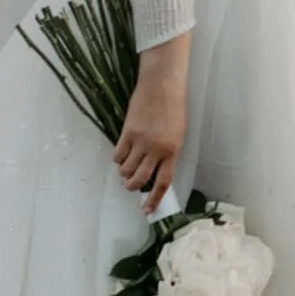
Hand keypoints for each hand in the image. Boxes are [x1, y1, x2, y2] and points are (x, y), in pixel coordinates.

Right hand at [114, 35, 190, 214]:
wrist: (162, 85)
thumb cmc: (173, 107)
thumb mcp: (177, 133)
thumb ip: (167, 153)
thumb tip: (154, 170)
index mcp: (172, 151)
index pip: (163, 182)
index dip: (154, 199)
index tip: (147, 210)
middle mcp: (157, 149)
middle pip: (140, 179)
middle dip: (132, 186)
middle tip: (129, 185)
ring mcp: (141, 141)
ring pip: (126, 169)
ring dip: (124, 172)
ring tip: (125, 167)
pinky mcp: (127, 132)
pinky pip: (118, 154)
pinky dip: (117, 158)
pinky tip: (120, 154)